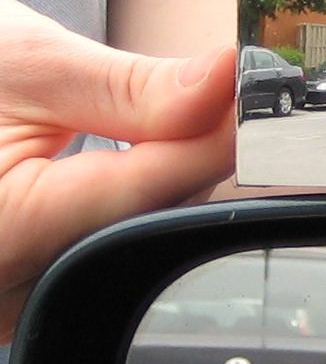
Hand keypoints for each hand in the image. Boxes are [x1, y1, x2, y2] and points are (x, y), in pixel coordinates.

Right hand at [0, 0, 235, 341]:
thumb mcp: (20, 64)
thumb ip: (129, 89)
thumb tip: (222, 84)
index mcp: (5, 231)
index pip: (152, 185)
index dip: (218, 138)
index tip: (262, 99)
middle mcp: (9, 287)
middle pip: (150, 219)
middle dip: (193, 156)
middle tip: (227, 96)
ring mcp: (15, 299)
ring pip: (136, 234)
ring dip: (165, 177)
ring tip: (179, 117)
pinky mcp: (23, 291)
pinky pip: (105, 245)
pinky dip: (131, 200)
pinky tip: (141, 158)